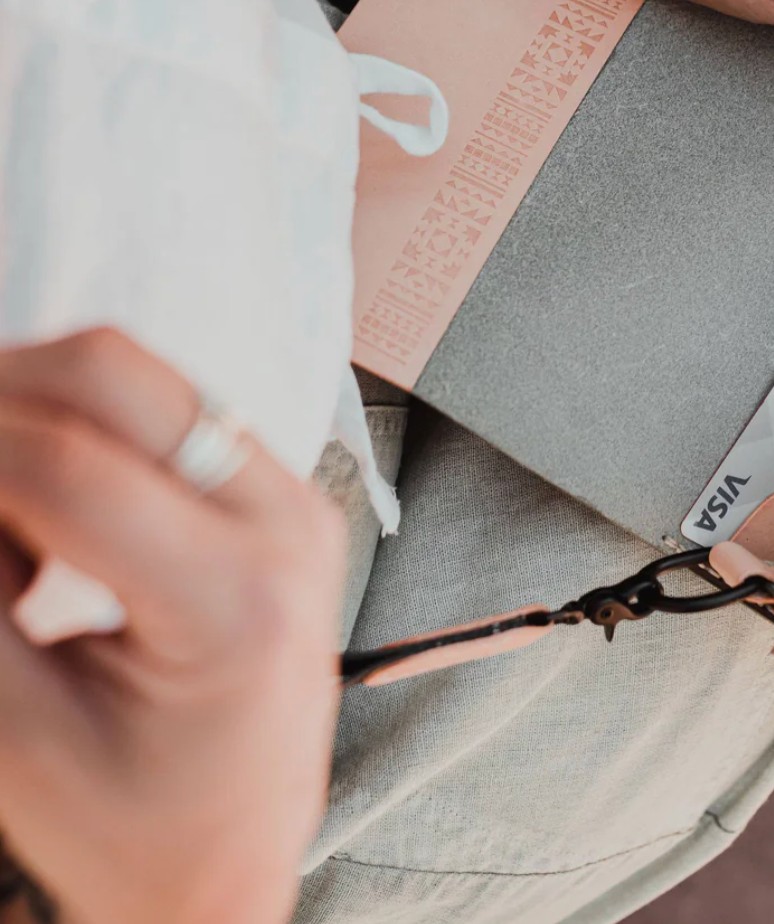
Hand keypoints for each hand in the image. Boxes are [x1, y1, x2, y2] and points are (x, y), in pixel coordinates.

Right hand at [0, 330, 344, 923]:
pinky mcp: (283, 492)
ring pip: (141, 375)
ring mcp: (295, 498)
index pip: (64, 464)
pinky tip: (44, 503)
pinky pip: (170, 410)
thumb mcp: (18, 734)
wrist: (242, 848)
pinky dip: (86, 428)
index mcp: (236, 602)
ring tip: (2, 508)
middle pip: (113, 374)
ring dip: (39, 407)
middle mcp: (287, 525)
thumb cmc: (134, 824)